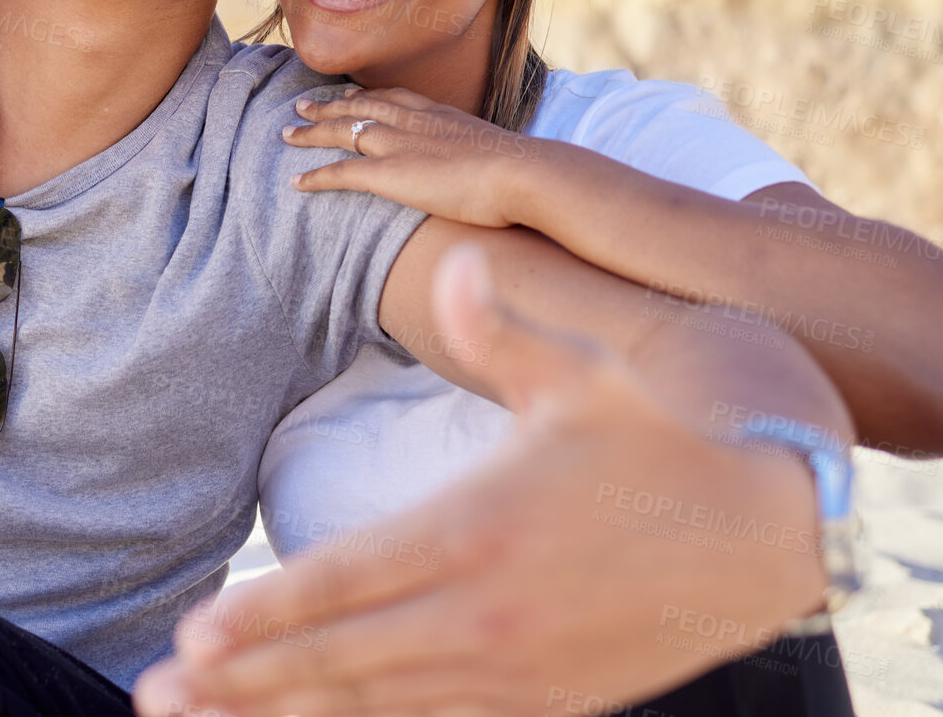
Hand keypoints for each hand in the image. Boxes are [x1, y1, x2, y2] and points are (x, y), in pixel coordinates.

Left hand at [132, 245, 824, 716]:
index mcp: (483, 528)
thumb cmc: (675, 430)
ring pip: (382, 708)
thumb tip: (446, 269)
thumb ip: (501, 328)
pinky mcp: (557, 698)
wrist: (783, 520)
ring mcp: (524, 670)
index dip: (264, 616)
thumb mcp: (587, 368)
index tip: (192, 637)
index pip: (346, 581)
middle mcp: (492, 613)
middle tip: (159, 697)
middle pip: (342, 663)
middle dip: (245, 684)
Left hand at [284, 88, 538, 228]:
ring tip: (287, 133)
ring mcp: (399, 144)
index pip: (393, 96)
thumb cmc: (522, 171)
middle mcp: (413, 121)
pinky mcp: (390, 173)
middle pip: (360, 106)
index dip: (366, 95)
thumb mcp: (499, 153)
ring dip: (311, 132)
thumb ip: (483, 155)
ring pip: (342, 131)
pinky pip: (340, 172)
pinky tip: (296, 182)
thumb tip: (493, 168)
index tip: (348, 94)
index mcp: (439, 113)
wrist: (521, 173)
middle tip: (303, 105)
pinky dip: (315, 176)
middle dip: (329, 105)